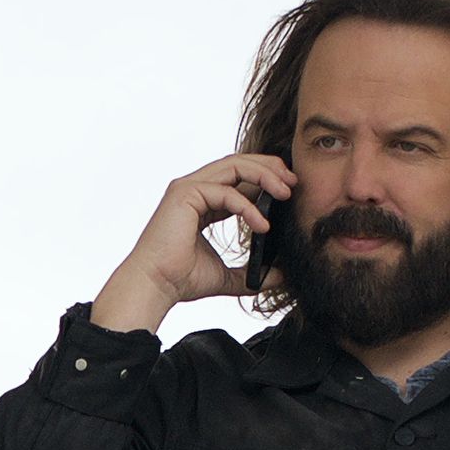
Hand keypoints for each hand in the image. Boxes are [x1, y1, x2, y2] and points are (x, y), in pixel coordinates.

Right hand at [86, 153, 296, 333]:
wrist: (155, 286)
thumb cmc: (180, 279)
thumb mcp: (226, 276)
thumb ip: (251, 273)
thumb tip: (280, 276)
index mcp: (202, 202)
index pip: (238, 178)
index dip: (265, 179)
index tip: (289, 191)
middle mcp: (194, 189)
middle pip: (238, 162)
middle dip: (269, 168)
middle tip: (294, 183)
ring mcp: (188, 188)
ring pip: (234, 166)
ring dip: (264, 176)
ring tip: (286, 193)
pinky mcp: (184, 194)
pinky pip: (225, 191)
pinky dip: (248, 206)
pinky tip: (262, 225)